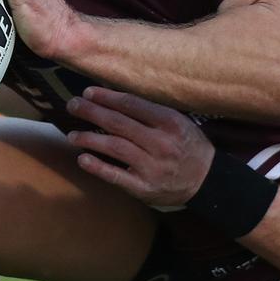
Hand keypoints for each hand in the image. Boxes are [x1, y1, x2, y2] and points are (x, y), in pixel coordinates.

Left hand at [66, 87, 214, 208]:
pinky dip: (98, 167)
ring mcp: (153, 167)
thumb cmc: (187, 144)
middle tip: (73, 106)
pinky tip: (82, 159)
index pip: (132, 105)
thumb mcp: (179, 121)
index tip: (88, 92)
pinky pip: (117, 176)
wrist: (206, 179)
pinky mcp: (145, 188)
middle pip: (119, 124)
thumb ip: (152, 111)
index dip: (107, 97)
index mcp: (170, 122)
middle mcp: (161, 143)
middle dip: (92, 113)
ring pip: (115, 148)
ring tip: (72, 134)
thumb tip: (114, 97)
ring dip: (90, 139)